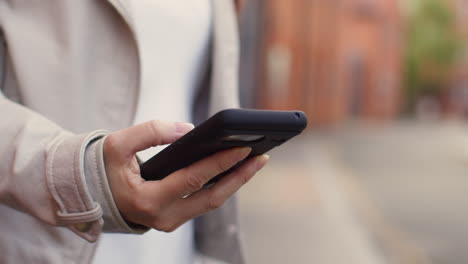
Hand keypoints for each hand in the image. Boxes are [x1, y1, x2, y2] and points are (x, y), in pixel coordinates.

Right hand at [103, 120, 268, 231]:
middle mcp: (162, 217)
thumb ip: (151, 132)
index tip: (244, 147)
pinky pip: (203, 203)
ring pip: (211, 203)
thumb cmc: (101, 170)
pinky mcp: (173, 218)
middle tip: (261, 156)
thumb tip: (188, 130)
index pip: (194, 180)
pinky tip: (233, 170)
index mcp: (147, 200)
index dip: (221, 163)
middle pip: (212, 198)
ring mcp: (169, 221)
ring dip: (234, 182)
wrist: (91, 195)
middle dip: (240, 177)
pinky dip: (220, 186)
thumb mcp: (117, 145)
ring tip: (254, 162)